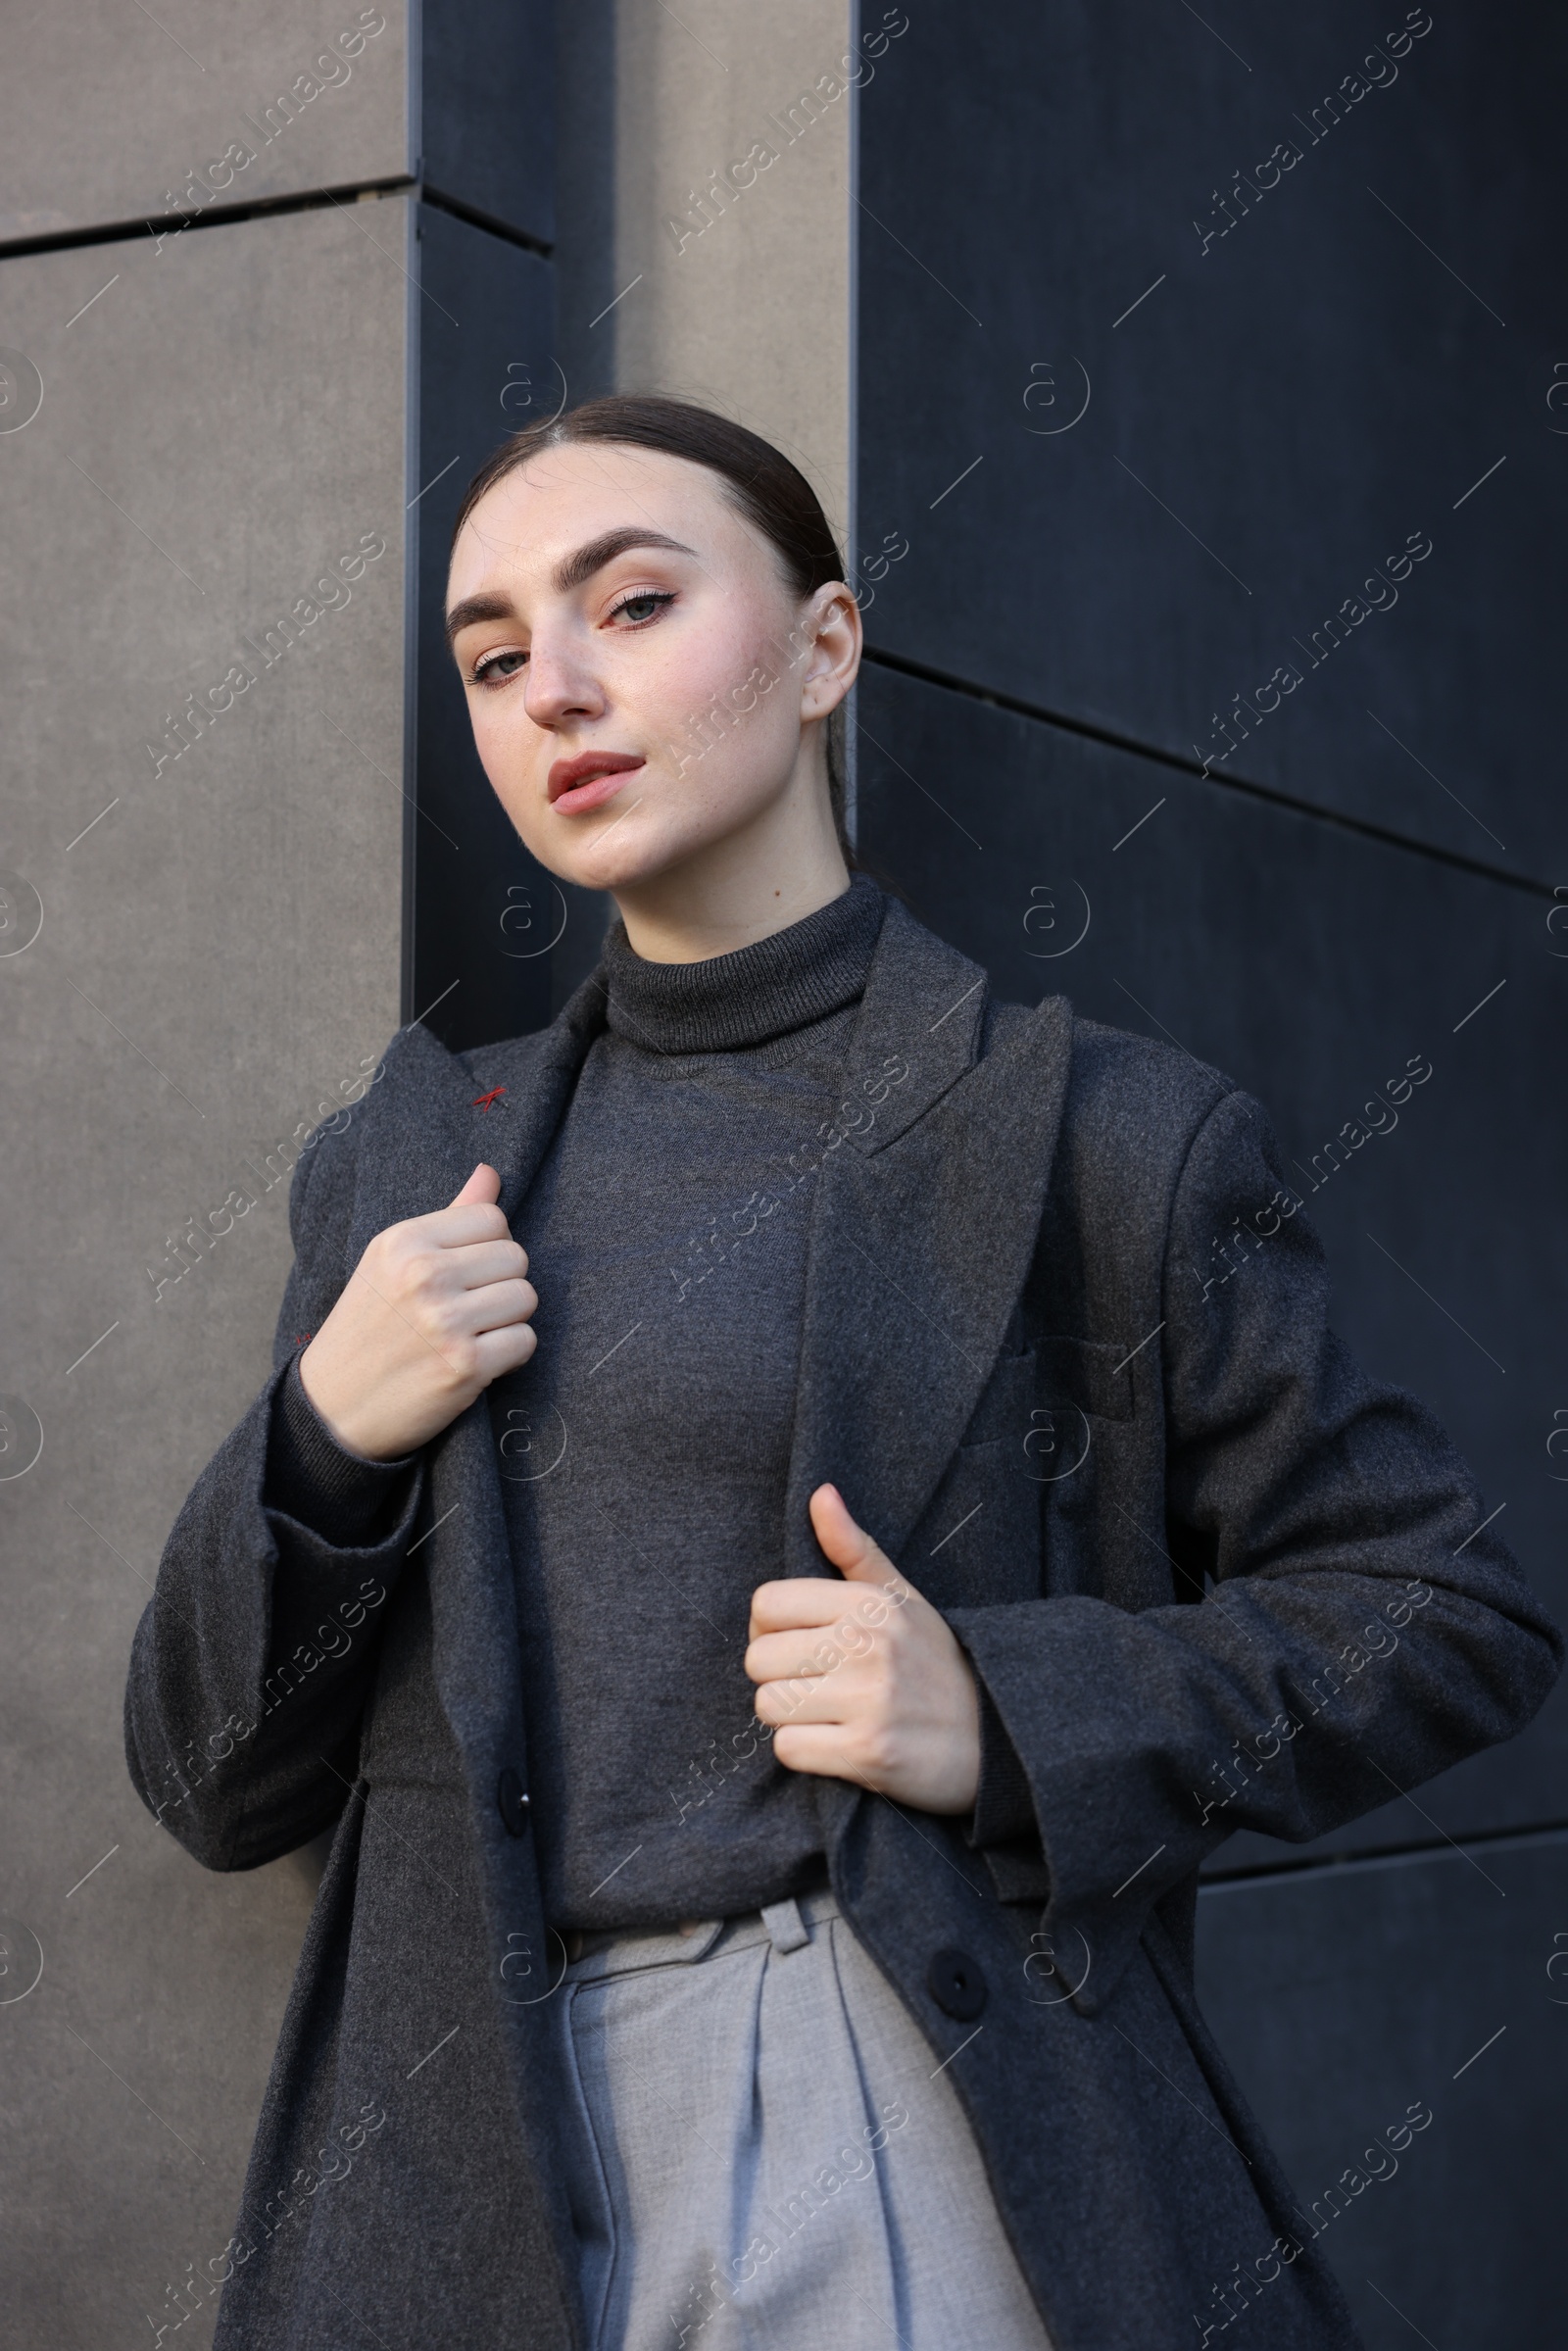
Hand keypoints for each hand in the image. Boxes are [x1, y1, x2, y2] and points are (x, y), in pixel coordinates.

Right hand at [298, 1164, 536, 1460]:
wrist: (332, 1408)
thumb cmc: (366, 1329)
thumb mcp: (391, 1263)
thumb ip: (448, 1217)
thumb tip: (490, 1172)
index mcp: (404, 1241)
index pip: (493, 1218)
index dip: (489, 1247)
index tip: (465, 1274)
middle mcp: (424, 1274)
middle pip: (516, 1256)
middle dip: (502, 1283)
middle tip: (469, 1308)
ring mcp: (445, 1321)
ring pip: (526, 1297)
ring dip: (508, 1320)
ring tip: (472, 1333)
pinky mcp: (464, 1365)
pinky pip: (525, 1341)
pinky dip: (510, 1355)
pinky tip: (477, 1361)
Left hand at [745, 1484, 980, 1812]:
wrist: (995, 1738)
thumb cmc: (935, 1664)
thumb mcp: (902, 1599)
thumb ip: (853, 1548)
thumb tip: (820, 1492)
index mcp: (869, 1603)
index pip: (766, 1605)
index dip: (769, 1630)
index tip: (797, 1646)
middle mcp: (866, 1644)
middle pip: (759, 1659)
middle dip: (779, 1678)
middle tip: (817, 1687)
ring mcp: (868, 1700)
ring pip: (769, 1705)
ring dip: (790, 1718)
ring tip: (830, 1716)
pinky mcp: (869, 1752)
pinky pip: (789, 1749)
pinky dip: (806, 1753)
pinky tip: (838, 1745)